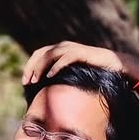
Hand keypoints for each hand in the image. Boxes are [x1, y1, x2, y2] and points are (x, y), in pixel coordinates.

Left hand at [22, 41, 138, 86]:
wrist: (114, 65)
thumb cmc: (94, 72)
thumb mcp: (73, 76)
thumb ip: (61, 79)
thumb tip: (48, 93)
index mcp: (60, 50)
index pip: (38, 54)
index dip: (29, 66)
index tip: (24, 81)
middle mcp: (64, 47)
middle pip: (41, 53)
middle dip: (31, 67)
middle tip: (26, 82)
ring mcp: (72, 48)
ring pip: (50, 54)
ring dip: (40, 67)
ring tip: (35, 80)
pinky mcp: (81, 52)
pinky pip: (65, 58)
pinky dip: (56, 66)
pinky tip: (50, 77)